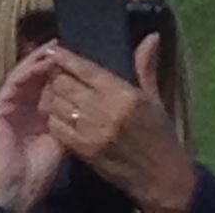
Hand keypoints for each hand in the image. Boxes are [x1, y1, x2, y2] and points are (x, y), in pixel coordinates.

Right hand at [0, 45, 65, 212]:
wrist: (17, 186)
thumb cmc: (40, 169)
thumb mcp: (61, 139)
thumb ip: (68, 117)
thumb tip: (83, 96)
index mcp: (39, 113)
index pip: (50, 85)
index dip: (61, 70)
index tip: (76, 57)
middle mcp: (25, 105)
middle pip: (37, 76)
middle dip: (50, 60)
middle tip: (63, 45)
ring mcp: (11, 103)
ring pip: (25, 74)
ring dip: (39, 60)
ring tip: (53, 48)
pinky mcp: (0, 104)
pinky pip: (14, 82)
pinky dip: (27, 70)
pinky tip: (41, 62)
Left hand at [39, 35, 197, 212]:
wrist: (162, 179)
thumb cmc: (160, 135)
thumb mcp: (154, 99)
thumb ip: (145, 66)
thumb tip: (151, 36)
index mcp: (123, 94)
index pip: (86, 70)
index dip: (66, 57)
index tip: (54, 48)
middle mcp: (104, 111)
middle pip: (65, 84)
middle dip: (56, 75)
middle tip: (54, 72)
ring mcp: (92, 132)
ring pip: (57, 104)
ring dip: (52, 95)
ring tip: (52, 90)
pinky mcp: (84, 152)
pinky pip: (58, 127)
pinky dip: (54, 117)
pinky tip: (57, 113)